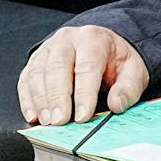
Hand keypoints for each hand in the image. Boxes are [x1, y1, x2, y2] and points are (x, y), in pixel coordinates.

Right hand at [17, 24, 149, 126]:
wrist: (103, 45)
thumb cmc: (116, 59)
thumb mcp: (133, 70)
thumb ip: (128, 88)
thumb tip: (116, 104)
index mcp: (93, 39)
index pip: (86, 67)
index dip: (84, 94)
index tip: (83, 116)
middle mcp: (67, 40)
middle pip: (57, 68)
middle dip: (58, 98)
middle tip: (60, 121)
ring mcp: (48, 48)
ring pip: (38, 73)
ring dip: (41, 100)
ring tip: (48, 121)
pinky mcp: (36, 60)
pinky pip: (26, 79)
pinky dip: (28, 99)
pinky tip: (34, 115)